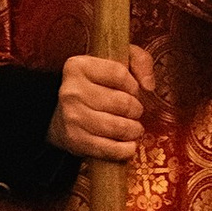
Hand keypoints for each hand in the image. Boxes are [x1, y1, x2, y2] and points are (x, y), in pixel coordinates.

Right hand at [49, 41, 155, 161]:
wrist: (62, 115)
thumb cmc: (96, 85)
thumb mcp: (115, 61)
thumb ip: (139, 60)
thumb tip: (149, 85)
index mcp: (78, 67)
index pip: (119, 74)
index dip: (133, 85)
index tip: (133, 91)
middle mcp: (71, 91)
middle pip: (122, 102)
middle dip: (136, 109)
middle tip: (135, 112)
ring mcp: (71, 117)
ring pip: (118, 126)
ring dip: (133, 130)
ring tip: (134, 128)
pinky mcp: (74, 141)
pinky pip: (108, 148)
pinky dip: (124, 150)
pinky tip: (129, 146)